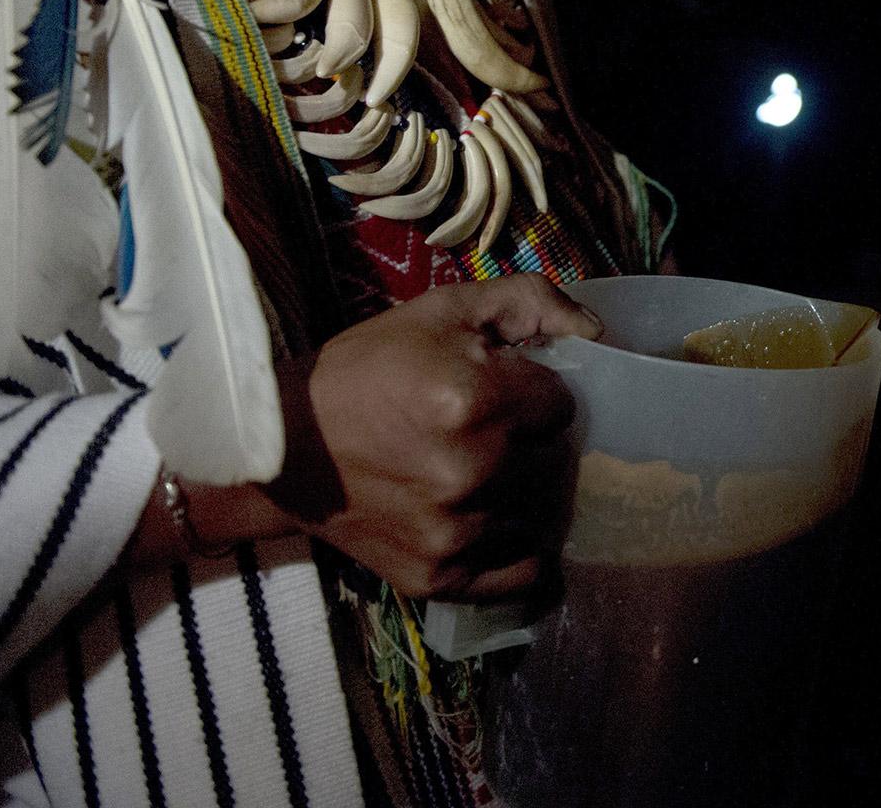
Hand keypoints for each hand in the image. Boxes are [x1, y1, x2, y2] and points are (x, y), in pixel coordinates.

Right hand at [258, 275, 599, 599]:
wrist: (283, 445)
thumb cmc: (367, 367)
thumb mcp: (444, 311)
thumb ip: (530, 302)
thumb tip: (597, 330)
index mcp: (475, 402)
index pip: (562, 406)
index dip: (534, 395)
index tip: (501, 392)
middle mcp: (472, 474)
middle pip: (550, 460)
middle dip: (525, 442)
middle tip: (481, 432)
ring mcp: (455, 534)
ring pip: (536, 511)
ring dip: (518, 492)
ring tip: (472, 473)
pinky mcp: (437, 579)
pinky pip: (519, 574)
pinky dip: (515, 550)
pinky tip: (492, 524)